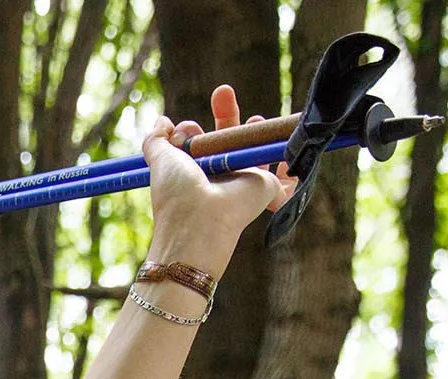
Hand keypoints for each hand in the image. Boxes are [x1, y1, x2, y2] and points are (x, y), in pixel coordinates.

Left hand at [143, 86, 292, 269]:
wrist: (201, 218)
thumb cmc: (178, 192)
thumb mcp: (159, 160)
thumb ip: (155, 140)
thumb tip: (163, 121)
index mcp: (194, 172)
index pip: (198, 144)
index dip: (192, 130)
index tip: (187, 128)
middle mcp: (220, 177)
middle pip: (228, 139)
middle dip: (226, 112)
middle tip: (223, 91)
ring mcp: (244, 182)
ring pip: (256, 151)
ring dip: (257, 131)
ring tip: (255, 118)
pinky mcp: (267, 189)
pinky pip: (286, 180)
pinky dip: (291, 167)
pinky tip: (285, 153)